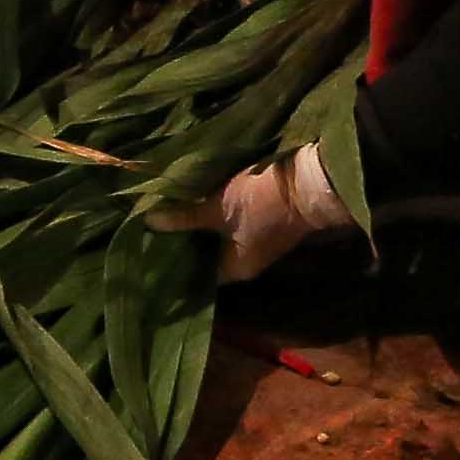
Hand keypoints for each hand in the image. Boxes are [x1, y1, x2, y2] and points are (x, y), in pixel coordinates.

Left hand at [166, 144, 348, 283]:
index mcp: (234, 270)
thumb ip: (184, 217)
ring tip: (166, 216)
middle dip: (183, 244)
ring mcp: (255, 244)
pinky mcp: (261, 225)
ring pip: (218, 242)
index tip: (149, 253)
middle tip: (151, 231)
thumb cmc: (260, 201)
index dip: (173, 265)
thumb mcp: (217, 208)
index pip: (196, 277)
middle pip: (206, 259)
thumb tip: (149, 222)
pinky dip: (212, 221)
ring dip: (198, 230)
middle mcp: (245, 263)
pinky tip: (193, 205)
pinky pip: (229, 229)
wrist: (310, 182)